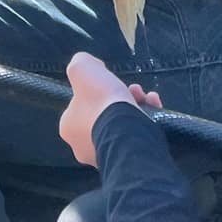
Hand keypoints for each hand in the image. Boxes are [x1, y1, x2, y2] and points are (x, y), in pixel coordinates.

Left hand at [59, 52, 162, 166]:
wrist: (127, 131)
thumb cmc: (102, 101)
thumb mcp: (82, 69)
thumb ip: (80, 63)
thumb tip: (92, 67)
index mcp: (69, 128)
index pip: (81, 105)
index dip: (97, 89)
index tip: (109, 82)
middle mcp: (83, 146)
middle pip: (104, 113)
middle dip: (120, 98)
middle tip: (132, 90)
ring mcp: (105, 154)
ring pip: (121, 124)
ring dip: (135, 106)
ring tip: (146, 97)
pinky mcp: (126, 159)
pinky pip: (135, 135)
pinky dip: (145, 120)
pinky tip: (153, 107)